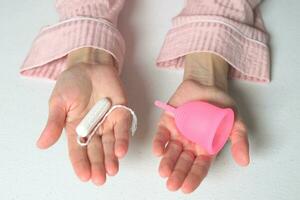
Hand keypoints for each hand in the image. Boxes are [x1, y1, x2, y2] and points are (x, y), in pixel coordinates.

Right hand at [36, 49, 131, 185]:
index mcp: (76, 128)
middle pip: (96, 150)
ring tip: (112, 170)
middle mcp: (93, 128)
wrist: (89, 65)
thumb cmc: (72, 83)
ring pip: (110, 143)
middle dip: (98, 165)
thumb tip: (42, 144)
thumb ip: (54, 123)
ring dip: (111, 157)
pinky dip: (122, 139)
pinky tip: (120, 151)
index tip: (84, 176)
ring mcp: (108, 121)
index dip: (81, 163)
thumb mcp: (58, 102)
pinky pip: (122, 127)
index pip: (77, 150)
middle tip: (100, 179)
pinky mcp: (121, 112)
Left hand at [152, 53, 249, 192]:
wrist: (207, 84)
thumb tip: (244, 161)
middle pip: (183, 162)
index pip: (199, 167)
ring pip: (171, 152)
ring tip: (164, 172)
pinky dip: (159, 143)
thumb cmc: (221, 105)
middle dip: (178, 174)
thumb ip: (239, 141)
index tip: (186, 188)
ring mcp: (178, 134)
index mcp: (206, 148)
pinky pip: (162, 135)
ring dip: (167, 162)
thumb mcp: (236, 122)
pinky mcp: (167, 123)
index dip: (193, 177)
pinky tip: (158, 151)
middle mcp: (190, 144)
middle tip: (172, 184)